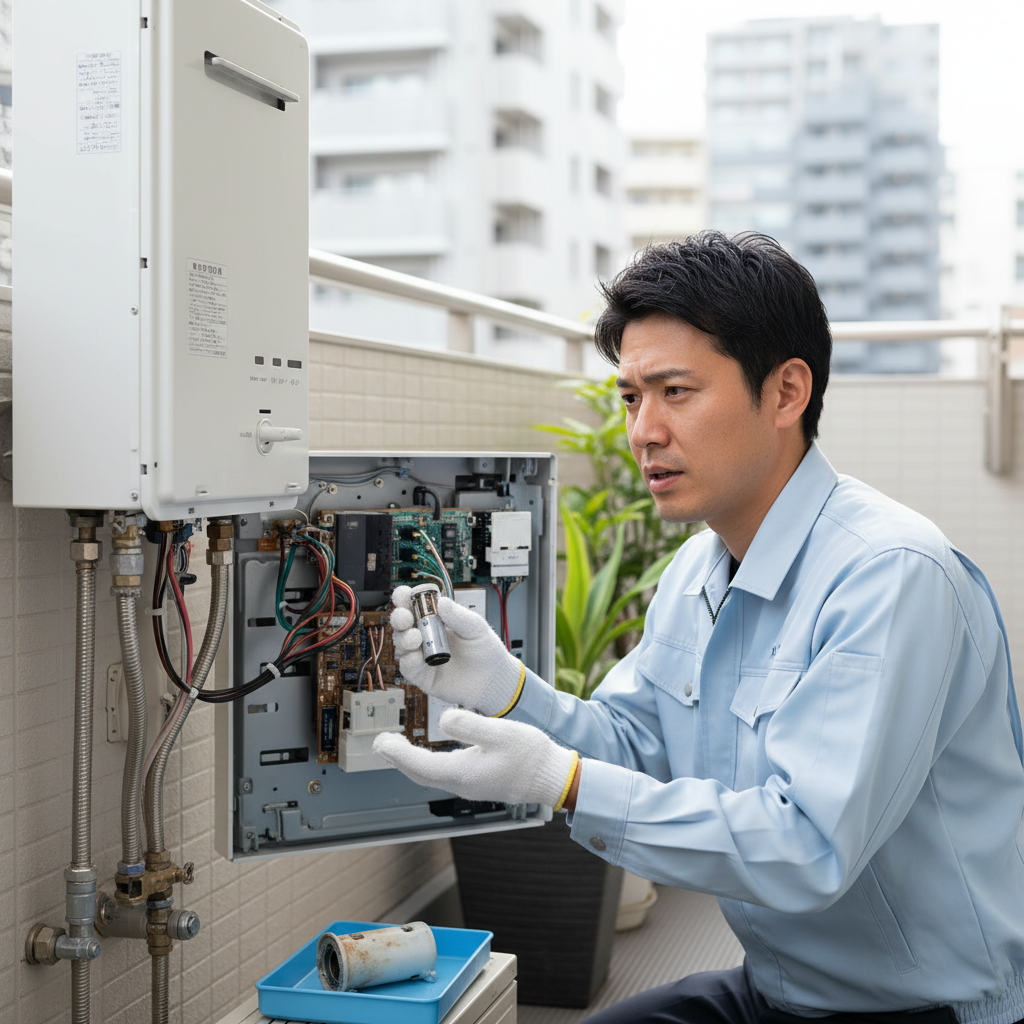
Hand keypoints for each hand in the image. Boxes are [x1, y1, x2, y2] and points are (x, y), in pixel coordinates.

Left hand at [373, 708, 578, 809]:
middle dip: (398, 759)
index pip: (419, 764)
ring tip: (397, 748)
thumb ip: (470, 725)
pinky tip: (429, 755)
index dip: (396, 754)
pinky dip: (428, 764)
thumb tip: (443, 719)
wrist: (554, 778)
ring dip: (411, 763)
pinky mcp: (479, 782)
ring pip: (431, 776)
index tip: (380, 742)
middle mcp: (463, 783)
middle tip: (381, 744)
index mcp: (464, 772)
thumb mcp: (501, 732)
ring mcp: (471, 785)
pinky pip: (444, 775)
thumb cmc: (532, 756)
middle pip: (420, 774)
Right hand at [390, 587, 522, 715]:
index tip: (403, 595)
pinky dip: (408, 661)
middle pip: (403, 623)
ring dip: (404, 638)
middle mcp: (425, 635)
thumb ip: (458, 616)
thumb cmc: (484, 650)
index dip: (405, 598)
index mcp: (436, 619)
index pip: (414, 605)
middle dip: (399, 617)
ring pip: (402, 644)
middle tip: (405, 616)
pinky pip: (407, 667)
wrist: (492, 679)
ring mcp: (421, 655)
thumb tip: (442, 601)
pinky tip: (416, 657)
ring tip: (415, 638)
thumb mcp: (475, 628)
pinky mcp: (422, 675)